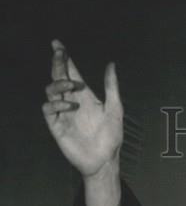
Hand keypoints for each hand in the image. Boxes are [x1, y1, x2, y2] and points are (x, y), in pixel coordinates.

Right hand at [42, 40, 122, 177]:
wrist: (104, 160)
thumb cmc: (111, 137)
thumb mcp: (115, 109)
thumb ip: (111, 87)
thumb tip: (111, 64)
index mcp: (84, 96)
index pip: (70, 72)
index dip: (64, 58)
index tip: (58, 45)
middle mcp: (71, 101)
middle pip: (59, 77)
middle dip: (57, 64)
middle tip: (59, 53)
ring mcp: (63, 113)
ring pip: (51, 90)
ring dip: (60, 84)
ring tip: (73, 87)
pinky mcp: (56, 125)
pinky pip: (49, 109)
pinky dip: (57, 104)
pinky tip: (71, 106)